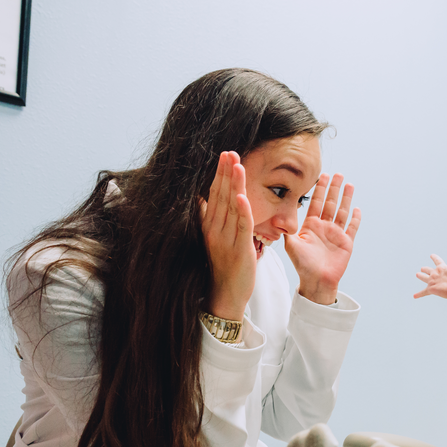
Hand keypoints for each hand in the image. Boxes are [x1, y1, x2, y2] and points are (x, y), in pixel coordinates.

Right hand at [201, 151, 255, 320]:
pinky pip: (241, 227)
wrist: (225, 295)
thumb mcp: (216, 239)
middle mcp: (214, 230)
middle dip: (226, 173)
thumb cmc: (223, 266)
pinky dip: (242, 211)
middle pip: (220, 196)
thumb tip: (204, 199)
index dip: (219, 175)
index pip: (213, 195)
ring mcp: (226, 240)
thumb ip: (213, 218)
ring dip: (234, 185)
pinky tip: (242, 196)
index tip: (224, 156)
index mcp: (209, 226)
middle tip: (230, 152)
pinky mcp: (239, 250)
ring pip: (231, 207)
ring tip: (237, 165)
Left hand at [285, 173, 360, 304]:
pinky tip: (357, 208)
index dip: (319, 189)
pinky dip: (355, 218)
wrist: (316, 281)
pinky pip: (352, 228)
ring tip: (349, 184)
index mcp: (311, 225)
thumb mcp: (291, 245)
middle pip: (330, 203)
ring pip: (342, 212)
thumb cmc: (302, 265)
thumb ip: (286, 230)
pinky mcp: (346, 242)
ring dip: (346, 198)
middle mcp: (324, 227)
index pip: (316, 202)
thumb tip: (276, 217)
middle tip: (338, 174)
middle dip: (334, 188)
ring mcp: (336, 234)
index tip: (322, 176)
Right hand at [413, 247, 446, 300]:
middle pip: (429, 270)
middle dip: (425, 269)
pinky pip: (423, 292)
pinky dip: (418, 294)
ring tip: (417, 275)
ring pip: (425, 278)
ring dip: (421, 276)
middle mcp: (437, 274)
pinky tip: (414, 296)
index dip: (434, 258)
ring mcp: (433, 282)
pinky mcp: (431, 289)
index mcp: (442, 268)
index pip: (437, 261)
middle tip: (422, 268)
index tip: (432, 255)